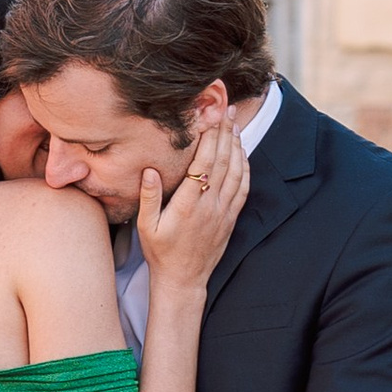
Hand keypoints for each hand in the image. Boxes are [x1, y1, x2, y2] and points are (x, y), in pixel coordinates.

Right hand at [138, 110, 250, 298]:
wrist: (183, 280)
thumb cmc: (160, 252)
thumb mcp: (145, 226)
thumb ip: (149, 196)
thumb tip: (150, 170)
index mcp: (188, 205)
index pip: (203, 164)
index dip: (209, 139)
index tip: (210, 118)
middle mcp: (210, 206)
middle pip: (223, 162)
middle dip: (226, 133)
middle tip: (227, 110)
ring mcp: (224, 212)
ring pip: (237, 172)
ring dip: (237, 146)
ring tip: (235, 125)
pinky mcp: (231, 219)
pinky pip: (243, 188)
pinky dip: (245, 167)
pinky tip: (242, 153)